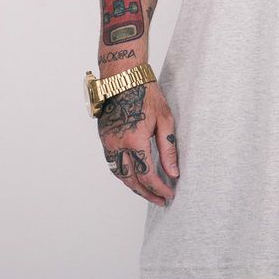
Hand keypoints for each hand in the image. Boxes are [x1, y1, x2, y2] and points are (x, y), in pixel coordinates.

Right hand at [98, 80, 179, 205]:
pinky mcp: (104, 138)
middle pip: (131, 180)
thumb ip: (168, 148)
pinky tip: (134, 175)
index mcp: (135, 140)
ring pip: (119, 174)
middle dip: (147, 193)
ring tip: (148, 192)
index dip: (159, 187)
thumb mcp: (165, 119)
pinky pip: (113, 164)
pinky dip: (124, 174)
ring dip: (133, 186)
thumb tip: (173, 172)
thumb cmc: (147, 94)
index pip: (147, 175)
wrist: (124, 77)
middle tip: (160, 200)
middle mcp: (118, 145)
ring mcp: (108, 142)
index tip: (169, 194)